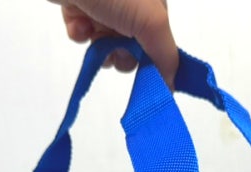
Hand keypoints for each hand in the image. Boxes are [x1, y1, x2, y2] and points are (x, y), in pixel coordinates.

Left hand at [48, 0, 177, 88]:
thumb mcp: (150, 20)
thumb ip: (164, 53)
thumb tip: (172, 83)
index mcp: (154, 0)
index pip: (159, 39)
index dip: (152, 59)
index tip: (144, 75)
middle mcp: (132, 0)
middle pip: (132, 43)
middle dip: (123, 54)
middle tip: (115, 53)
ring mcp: (104, 1)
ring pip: (106, 40)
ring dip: (100, 46)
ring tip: (94, 37)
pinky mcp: (78, 2)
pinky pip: (82, 29)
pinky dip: (80, 33)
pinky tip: (78, 25)